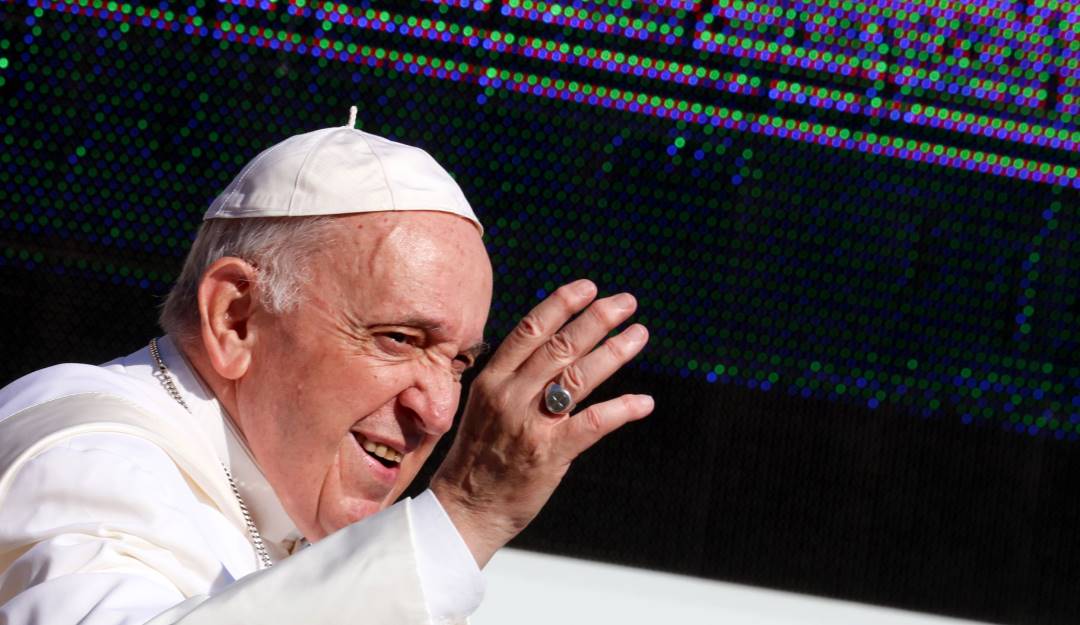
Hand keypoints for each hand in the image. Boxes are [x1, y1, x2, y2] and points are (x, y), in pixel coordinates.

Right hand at [430, 279, 653, 566]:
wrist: (464, 508)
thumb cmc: (479, 456)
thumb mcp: (484, 406)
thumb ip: (512, 378)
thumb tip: (547, 347)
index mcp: (492, 379)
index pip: (529, 330)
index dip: (561, 304)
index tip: (588, 287)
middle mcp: (509, 395)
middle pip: (560, 346)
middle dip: (597, 318)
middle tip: (626, 302)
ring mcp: (530, 423)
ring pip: (580, 377)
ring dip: (615, 352)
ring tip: (639, 334)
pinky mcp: (550, 453)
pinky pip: (593, 423)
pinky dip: (622, 409)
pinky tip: (644, 402)